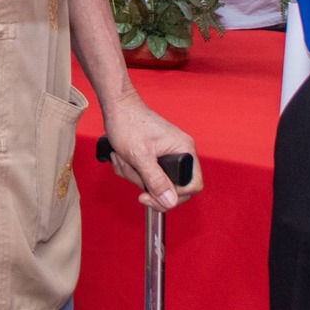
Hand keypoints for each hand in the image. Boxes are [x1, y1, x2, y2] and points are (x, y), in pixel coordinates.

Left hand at [100, 95, 202, 210]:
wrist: (117, 107)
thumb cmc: (129, 122)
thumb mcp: (140, 155)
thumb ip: (156, 180)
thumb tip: (170, 201)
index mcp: (184, 150)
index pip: (192, 185)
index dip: (174, 196)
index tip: (151, 196)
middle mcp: (180, 153)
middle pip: (171, 187)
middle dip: (145, 183)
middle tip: (132, 170)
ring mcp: (167, 155)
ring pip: (154, 182)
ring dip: (134, 175)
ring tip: (124, 159)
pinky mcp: (154, 156)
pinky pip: (145, 174)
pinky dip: (131, 170)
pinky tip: (122, 158)